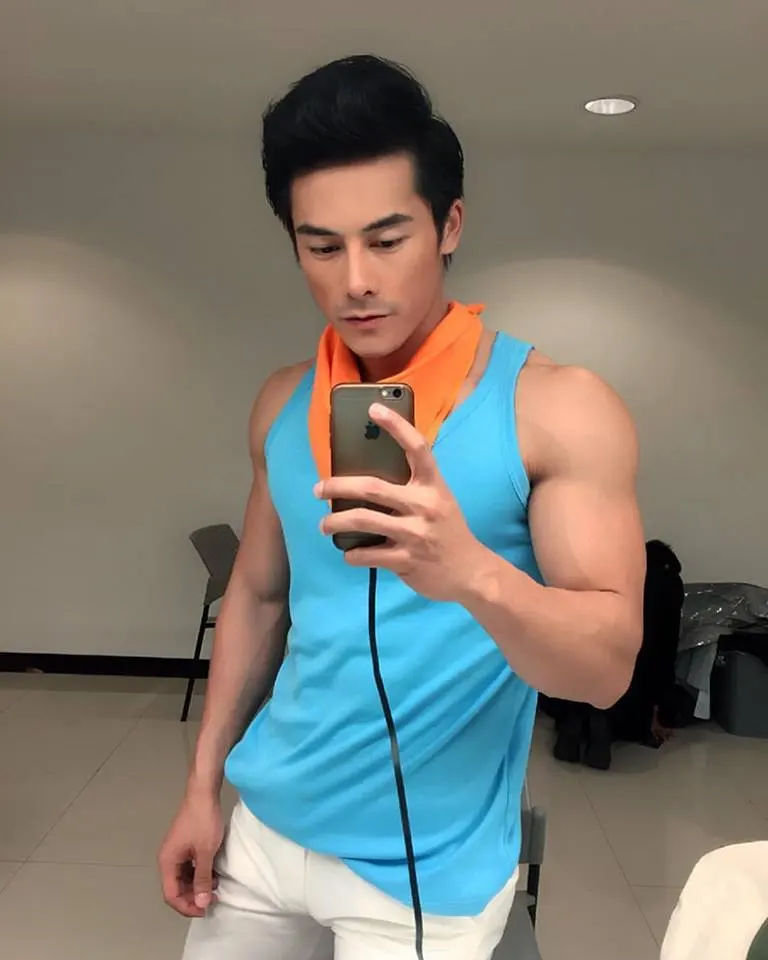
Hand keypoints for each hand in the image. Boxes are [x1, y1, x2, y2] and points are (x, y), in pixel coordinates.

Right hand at [158, 790, 223, 917]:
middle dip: (193, 897)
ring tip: (216, 887)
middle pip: (176, 888)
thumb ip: (202, 879)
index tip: (205, 909)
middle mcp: (168, 859)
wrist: (203, 793)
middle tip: (213, 899)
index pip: (171, 895)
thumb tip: (201, 903)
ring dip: (197, 885)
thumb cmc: (203, 822)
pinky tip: (213, 873)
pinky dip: (200, 873)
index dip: (187, 906)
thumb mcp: (205, 853)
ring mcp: (176, 852)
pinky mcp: (185, 845)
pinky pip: (189, 867)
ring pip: (183, 878)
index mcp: (167, 862)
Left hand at [315, 402, 488, 602]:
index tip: (373, 409)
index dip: (396, 425)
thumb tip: (369, 478)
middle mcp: (424, 505)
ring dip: (335, 522)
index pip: (417, 447)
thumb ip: (413, 487)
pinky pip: (368, 554)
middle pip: (372, 487)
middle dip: (338, 486)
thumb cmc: (448, 530)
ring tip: (324, 524)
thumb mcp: (439, 500)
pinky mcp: (407, 560)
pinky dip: (352, 554)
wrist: (471, 571)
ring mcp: (415, 534)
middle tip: (318, 489)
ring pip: (363, 521)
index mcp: (433, 485)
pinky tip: (348, 552)